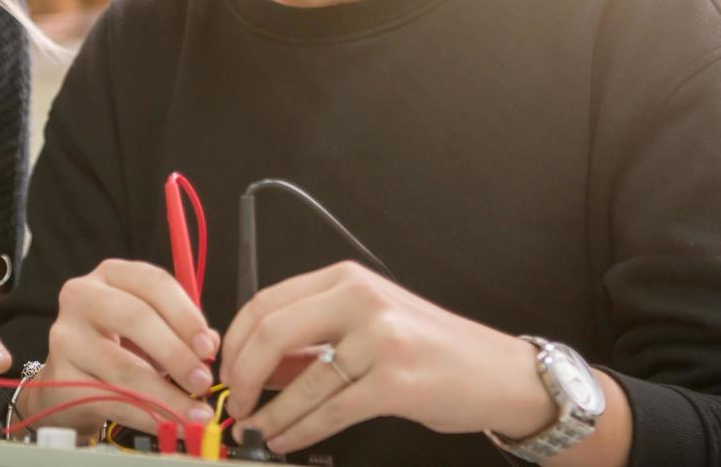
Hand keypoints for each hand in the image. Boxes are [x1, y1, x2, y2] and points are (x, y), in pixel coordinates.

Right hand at [21, 259, 220, 433]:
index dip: (185, 314)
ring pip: (123, 367)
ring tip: (195, 413)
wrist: (69, 379)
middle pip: (134, 317)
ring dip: (167, 396)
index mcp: (110, 274)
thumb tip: (210, 345)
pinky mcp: (59, 377)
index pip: (152, 282)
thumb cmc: (117, 344)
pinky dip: (147, 417)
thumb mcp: (150, 327)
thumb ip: (181, 330)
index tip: (209, 348)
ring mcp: (65, 337)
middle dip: (176, 353)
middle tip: (203, 382)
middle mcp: (81, 297)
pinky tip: (170, 424)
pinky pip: (111, 401)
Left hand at [220, 261, 557, 454]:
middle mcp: (360, 300)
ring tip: (255, 431)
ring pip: (302, 381)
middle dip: (241, 374)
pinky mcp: (397, 382)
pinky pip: (331, 411)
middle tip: (233, 402)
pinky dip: (301, 430)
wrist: (497, 373)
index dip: (236, 340)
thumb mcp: (364, 326)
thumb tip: (252, 368)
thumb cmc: (426, 349)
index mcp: (345, 279)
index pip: (267, 301)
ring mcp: (381, 339)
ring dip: (270, 414)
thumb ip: (310, 341)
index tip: (223, 369)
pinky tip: (287, 441)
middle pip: (272, 331)